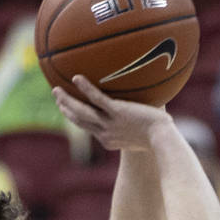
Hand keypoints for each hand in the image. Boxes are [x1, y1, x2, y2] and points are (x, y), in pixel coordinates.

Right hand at [52, 76, 171, 151]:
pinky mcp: (117, 112)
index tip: (70, 112)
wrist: (164, 141)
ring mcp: (110, 123)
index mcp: (109, 140)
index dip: (78, 120)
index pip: (90, 129)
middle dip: (67, 110)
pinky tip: (76, 77)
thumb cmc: (161, 138)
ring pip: (82, 112)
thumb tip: (150, 107)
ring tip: (56, 90)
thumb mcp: (146, 133)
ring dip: (67, 101)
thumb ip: (141, 121)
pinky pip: (97, 99)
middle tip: (57, 100)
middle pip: (80, 121)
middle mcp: (106, 133)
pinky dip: (85, 88)